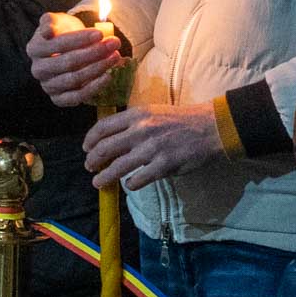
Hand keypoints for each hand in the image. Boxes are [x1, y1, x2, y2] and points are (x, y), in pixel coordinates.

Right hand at [27, 11, 121, 107]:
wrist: (65, 48)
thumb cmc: (62, 31)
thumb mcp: (56, 20)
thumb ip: (50, 22)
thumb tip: (48, 32)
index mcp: (34, 48)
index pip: (59, 44)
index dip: (80, 39)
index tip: (100, 34)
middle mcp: (38, 70)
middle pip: (68, 63)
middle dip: (94, 53)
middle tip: (114, 43)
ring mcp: (48, 86)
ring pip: (74, 80)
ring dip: (98, 68)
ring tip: (115, 57)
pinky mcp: (58, 99)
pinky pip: (77, 97)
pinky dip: (94, 88)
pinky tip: (108, 76)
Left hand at [83, 102, 222, 190]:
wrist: (210, 127)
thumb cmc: (180, 120)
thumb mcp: (152, 112)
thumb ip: (132, 124)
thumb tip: (112, 139)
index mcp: (136, 114)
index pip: (103, 127)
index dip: (90, 139)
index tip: (86, 148)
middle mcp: (141, 129)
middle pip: (105, 147)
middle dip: (93, 160)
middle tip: (89, 167)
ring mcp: (152, 148)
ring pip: (118, 166)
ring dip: (105, 176)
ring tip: (98, 182)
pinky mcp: (164, 164)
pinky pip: (139, 179)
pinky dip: (131, 184)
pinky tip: (130, 184)